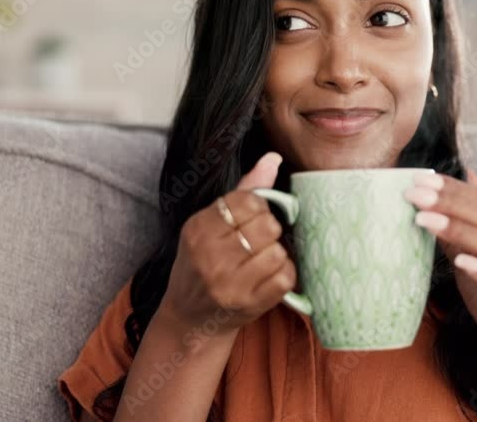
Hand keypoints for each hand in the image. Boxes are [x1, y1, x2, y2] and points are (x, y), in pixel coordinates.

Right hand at [159, 152, 296, 332]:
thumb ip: (243, 191)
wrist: (191, 318)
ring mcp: (229, 284)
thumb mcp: (210, 225)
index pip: (249, 201)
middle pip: (267, 225)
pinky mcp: (249, 304)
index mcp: (198, 229)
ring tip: (260, 260)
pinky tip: (267, 276)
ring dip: (276, 253)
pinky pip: (285, 276)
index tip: (251, 218)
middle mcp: (210, 257)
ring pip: (278, 251)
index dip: (259, 207)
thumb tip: (272, 158)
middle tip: (256, 242)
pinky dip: (283, 274)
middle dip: (269, 230)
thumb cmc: (203, 263)